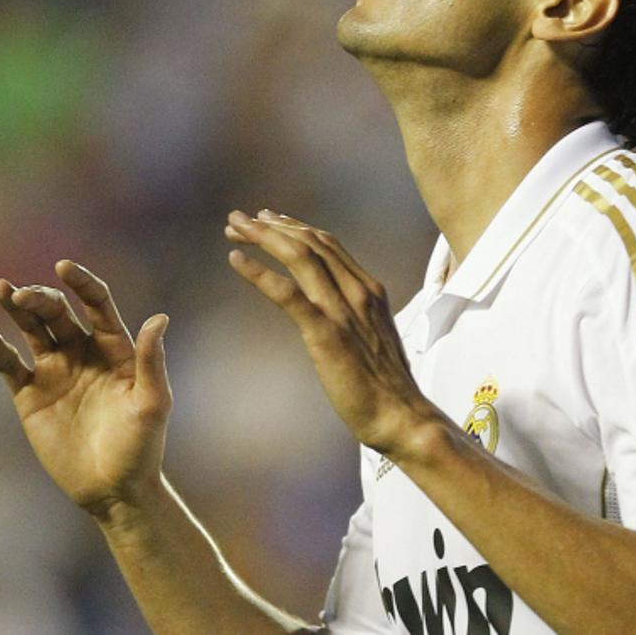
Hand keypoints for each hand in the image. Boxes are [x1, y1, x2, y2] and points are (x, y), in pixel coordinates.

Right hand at [0, 260, 170, 518]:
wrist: (113, 489)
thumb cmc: (141, 447)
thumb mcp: (151, 403)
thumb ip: (152, 362)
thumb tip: (159, 319)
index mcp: (115, 347)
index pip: (97, 303)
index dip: (82, 283)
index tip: (65, 268)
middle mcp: (83, 352)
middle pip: (58, 313)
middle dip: (41, 299)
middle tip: (21, 295)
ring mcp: (55, 371)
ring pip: (31, 329)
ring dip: (16, 307)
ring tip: (0, 288)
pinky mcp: (30, 394)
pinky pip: (8, 363)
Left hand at [224, 210, 439, 456]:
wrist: (402, 416)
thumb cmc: (386, 385)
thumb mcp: (372, 336)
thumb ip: (354, 315)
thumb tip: (331, 309)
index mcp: (368, 289)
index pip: (327, 243)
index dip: (294, 227)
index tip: (267, 220)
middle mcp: (357, 291)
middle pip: (310, 242)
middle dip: (271, 226)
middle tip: (239, 220)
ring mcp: (342, 310)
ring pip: (299, 257)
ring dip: (262, 237)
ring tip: (234, 228)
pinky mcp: (326, 334)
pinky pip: (288, 294)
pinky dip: (259, 273)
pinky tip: (235, 259)